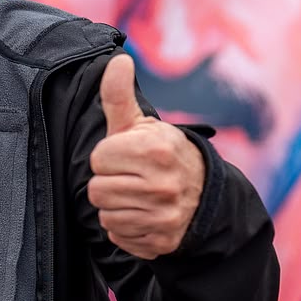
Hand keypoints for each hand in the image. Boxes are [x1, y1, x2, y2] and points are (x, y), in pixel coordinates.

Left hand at [86, 53, 205, 259]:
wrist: (204, 195)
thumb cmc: (162, 154)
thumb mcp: (142, 124)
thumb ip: (119, 96)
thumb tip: (118, 59)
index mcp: (156, 150)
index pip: (97, 159)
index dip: (108, 156)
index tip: (126, 156)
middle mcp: (162, 184)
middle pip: (96, 190)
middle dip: (109, 182)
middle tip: (130, 178)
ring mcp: (164, 216)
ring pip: (105, 216)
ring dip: (115, 206)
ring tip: (136, 196)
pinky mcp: (161, 242)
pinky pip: (118, 237)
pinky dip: (126, 228)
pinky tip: (143, 215)